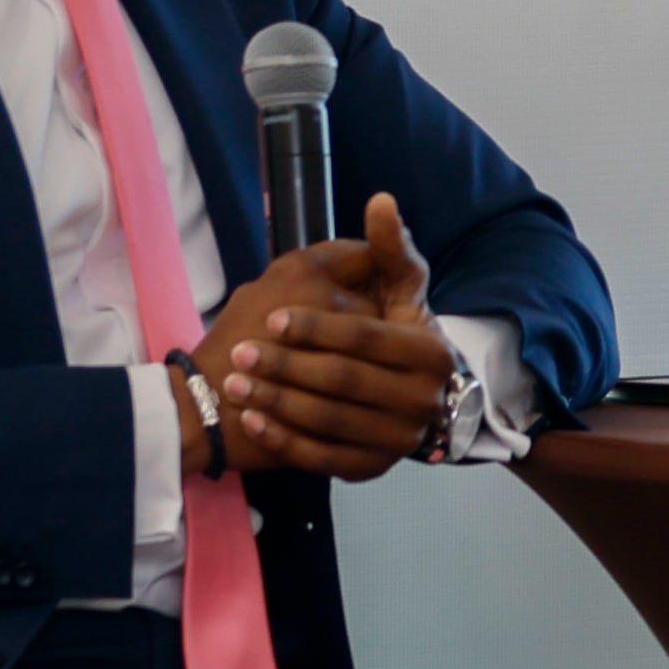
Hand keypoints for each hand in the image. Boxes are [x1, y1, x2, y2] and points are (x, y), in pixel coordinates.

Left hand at [185, 217, 453, 481]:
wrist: (394, 398)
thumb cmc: (385, 331)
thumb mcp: (394, 288)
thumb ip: (387, 249)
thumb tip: (381, 199)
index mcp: (430, 353)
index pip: (364, 337)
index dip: (316, 326)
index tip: (272, 318)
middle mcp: (423, 401)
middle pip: (342, 380)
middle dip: (286, 366)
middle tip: (242, 353)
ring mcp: (398, 440)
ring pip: (327, 421)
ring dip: (277, 402)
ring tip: (238, 384)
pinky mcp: (370, 469)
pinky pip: (320, 458)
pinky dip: (282, 440)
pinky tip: (252, 420)